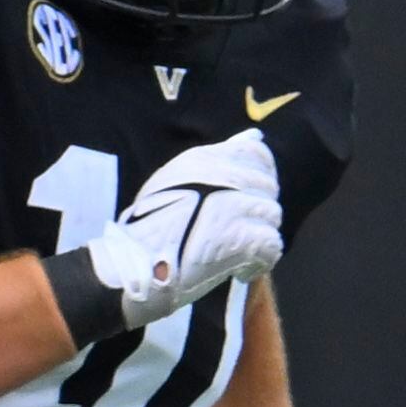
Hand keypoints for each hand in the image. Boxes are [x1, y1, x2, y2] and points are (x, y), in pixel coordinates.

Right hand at [90, 129, 284, 328]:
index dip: (262, 178)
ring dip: (258, 238)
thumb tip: (254, 137)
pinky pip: (272, 245)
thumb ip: (217, 160)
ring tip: (235, 254)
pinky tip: (241, 269)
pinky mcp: (241, 238)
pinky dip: (260, 262)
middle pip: (267, 188)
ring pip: (272, 216)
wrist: (134, 264)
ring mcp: (234, 207)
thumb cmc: (148, 228)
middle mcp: (223, 177)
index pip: (256, 155)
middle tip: (236, 233)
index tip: (251, 198)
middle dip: (257, 213)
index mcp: (205, 159)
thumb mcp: (175, 179)